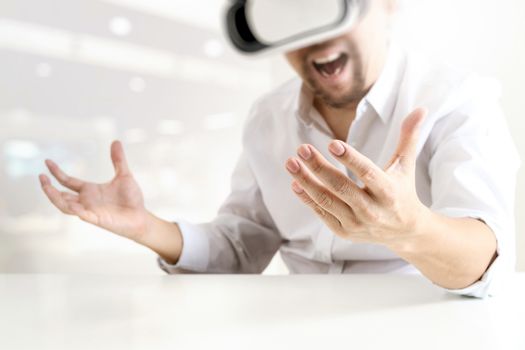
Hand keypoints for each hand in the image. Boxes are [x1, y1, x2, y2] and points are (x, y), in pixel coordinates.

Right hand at [39, 140, 148, 240]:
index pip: (67, 181)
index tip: (47, 161)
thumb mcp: (124, 175)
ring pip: (65, 206)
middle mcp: (86, 201)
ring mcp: (90, 210)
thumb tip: (116, 141)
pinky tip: (69, 203)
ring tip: (46, 187)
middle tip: (41, 176)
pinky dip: (74, 210)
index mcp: (90, 190)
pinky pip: (81, 215)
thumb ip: (118, 160)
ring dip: (54, 198)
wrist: (141, 217)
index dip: (57, 172)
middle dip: (49, 187)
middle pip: (60, 195)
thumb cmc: (132, 199)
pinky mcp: (97, 219)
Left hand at [285, 108, 427, 246]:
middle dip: (318, 167)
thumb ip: (409, 138)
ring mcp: (356, 223)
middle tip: (302, 148)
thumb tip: (420, 109)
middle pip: (340, 187)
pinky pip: (321, 213)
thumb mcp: (406, 166)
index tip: (332, 144)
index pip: (367, 173)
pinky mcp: (344, 232)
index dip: (350, 159)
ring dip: (306, 181)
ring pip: (326, 200)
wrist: (405, 232)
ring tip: (291, 162)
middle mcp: (372, 210)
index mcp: (389, 192)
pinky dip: (307, 198)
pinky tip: (296, 182)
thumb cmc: (402, 191)